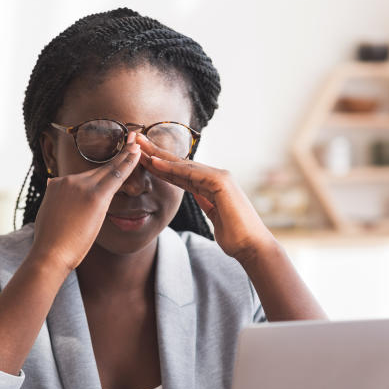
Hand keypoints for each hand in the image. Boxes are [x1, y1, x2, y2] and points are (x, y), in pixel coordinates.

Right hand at [30, 133, 141, 272]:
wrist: (49, 254)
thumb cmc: (50, 244)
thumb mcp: (48, 218)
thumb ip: (56, 206)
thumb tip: (56, 205)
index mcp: (56, 185)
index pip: (82, 176)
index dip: (98, 167)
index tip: (109, 157)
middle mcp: (67, 181)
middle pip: (96, 168)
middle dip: (116, 154)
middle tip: (130, 139)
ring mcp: (80, 186)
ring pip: (107, 170)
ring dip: (125, 156)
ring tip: (137, 144)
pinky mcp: (94, 196)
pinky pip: (115, 176)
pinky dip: (128, 163)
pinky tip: (137, 154)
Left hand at [135, 133, 272, 261]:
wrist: (252, 247)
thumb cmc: (236, 237)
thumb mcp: (215, 217)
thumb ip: (207, 203)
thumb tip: (199, 197)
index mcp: (213, 185)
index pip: (182, 174)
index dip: (162, 166)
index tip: (143, 159)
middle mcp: (217, 177)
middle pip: (181, 165)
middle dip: (158, 154)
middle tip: (137, 141)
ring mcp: (220, 177)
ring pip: (183, 166)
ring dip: (159, 156)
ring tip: (140, 147)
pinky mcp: (221, 182)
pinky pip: (190, 174)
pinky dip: (171, 168)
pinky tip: (155, 163)